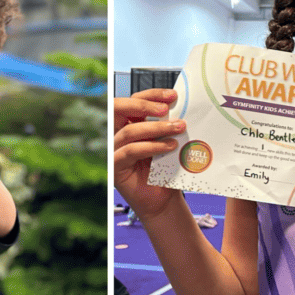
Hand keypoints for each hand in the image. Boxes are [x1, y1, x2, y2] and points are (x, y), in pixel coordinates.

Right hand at [114, 88, 186, 221]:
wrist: (163, 200)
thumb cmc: (166, 169)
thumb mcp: (167, 141)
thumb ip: (167, 124)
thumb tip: (182, 106)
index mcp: (128, 124)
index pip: (133, 101)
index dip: (150, 95)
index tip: (172, 95)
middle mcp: (117, 134)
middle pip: (118, 108)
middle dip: (143, 104)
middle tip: (166, 108)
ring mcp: (113, 150)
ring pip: (129, 131)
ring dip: (156, 127)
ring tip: (178, 128)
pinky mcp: (115, 167)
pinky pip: (131, 151)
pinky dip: (152, 146)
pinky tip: (170, 147)